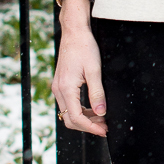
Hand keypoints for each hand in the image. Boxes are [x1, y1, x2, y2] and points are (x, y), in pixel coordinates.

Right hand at [51, 17, 107, 135]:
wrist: (74, 33)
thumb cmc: (85, 48)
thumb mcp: (94, 71)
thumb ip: (97, 93)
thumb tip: (101, 113)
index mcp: (66, 88)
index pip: (76, 117)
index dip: (91, 127)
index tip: (104, 130)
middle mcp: (58, 90)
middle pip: (70, 119)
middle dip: (87, 126)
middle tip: (104, 127)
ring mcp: (58, 87)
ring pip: (68, 113)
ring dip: (85, 119)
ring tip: (102, 119)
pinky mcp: (61, 84)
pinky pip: (68, 104)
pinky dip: (80, 110)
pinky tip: (93, 109)